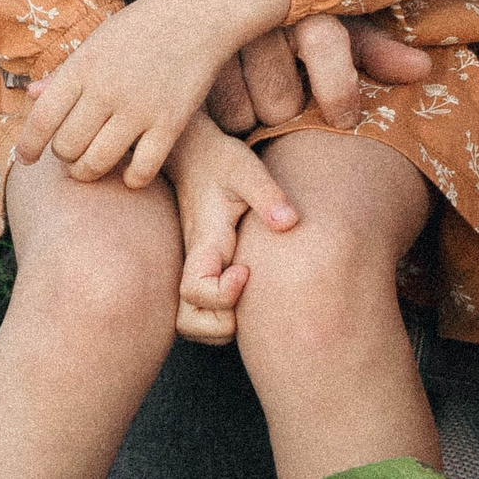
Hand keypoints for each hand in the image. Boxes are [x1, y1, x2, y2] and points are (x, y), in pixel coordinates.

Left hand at [19, 0, 290, 184]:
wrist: (199, 15)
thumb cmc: (143, 27)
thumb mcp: (98, 41)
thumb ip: (66, 72)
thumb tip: (32, 97)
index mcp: (83, 66)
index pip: (41, 119)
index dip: (27, 146)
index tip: (26, 159)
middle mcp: (107, 89)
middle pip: (66, 147)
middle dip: (65, 155)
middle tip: (74, 149)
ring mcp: (140, 108)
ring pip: (96, 164)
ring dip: (89, 171)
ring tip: (93, 165)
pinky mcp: (171, 124)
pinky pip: (140, 171)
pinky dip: (131, 179)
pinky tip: (131, 169)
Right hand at [159, 113, 298, 343]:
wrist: (195, 154)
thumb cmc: (222, 161)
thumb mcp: (246, 168)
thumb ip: (267, 194)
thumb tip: (289, 224)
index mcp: (203, 243)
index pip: (195, 291)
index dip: (222, 294)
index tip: (246, 270)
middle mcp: (194, 264)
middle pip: (189, 322)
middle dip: (221, 325)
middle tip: (251, 293)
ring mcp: (197, 271)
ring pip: (194, 323)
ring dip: (222, 325)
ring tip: (253, 295)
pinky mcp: (205, 270)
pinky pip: (205, 311)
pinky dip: (223, 316)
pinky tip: (252, 290)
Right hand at [204, 14, 435, 132]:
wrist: (218, 1)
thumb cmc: (295, 23)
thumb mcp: (338, 30)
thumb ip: (376, 52)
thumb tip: (425, 69)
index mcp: (301, 1)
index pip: (325, 41)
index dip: (340, 88)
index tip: (346, 118)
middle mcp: (256, 14)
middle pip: (281, 101)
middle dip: (288, 109)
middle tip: (287, 94)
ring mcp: (215, 39)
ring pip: (244, 114)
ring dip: (254, 117)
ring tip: (255, 94)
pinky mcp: (184, 61)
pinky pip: (211, 115)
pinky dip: (222, 119)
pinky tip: (225, 97)